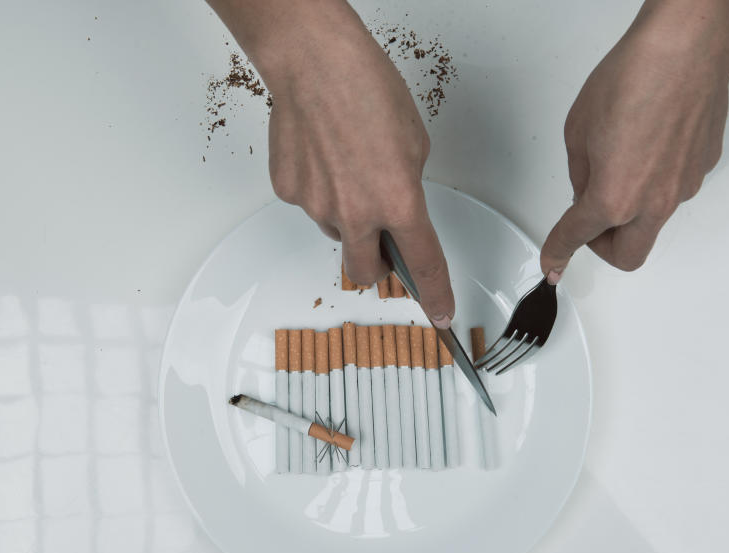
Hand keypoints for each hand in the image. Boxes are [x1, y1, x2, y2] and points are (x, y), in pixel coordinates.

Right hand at [210, 0, 453, 326]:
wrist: (314, 62)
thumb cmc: (366, 89)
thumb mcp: (414, 143)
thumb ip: (409, 187)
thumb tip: (397, 208)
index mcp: (398, 201)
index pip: (424, 264)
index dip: (435, 295)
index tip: (440, 312)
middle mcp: (356, 213)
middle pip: (366, 272)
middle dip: (378, 266)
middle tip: (383, 240)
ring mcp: (316, 205)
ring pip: (337, 233)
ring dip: (348, 217)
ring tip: (349, 167)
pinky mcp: (288, 191)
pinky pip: (309, 205)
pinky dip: (320, 191)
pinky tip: (324, 156)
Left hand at [541, 0, 728, 281]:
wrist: (685, 50)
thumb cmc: (632, 79)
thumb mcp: (578, 131)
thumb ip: (580, 173)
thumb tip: (586, 190)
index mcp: (613, 197)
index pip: (577, 237)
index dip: (558, 253)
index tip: (552, 264)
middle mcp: (653, 203)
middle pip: (628, 256)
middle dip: (604, 248)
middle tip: (590, 225)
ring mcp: (683, 188)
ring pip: (652, 223)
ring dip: (631, 213)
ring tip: (620, 163)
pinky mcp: (703, 168)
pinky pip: (673, 190)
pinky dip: (655, 183)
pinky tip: (648, 145)